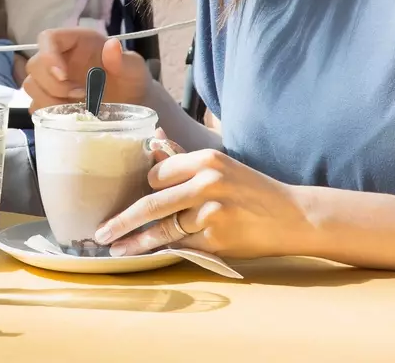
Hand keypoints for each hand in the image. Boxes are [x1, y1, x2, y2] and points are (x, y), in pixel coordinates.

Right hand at [22, 26, 150, 109]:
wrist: (132, 105)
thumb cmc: (132, 81)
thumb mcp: (135, 69)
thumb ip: (124, 59)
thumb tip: (112, 46)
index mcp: (76, 42)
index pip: (48, 38)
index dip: (48, 55)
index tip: (63, 75)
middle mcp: (60, 59)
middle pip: (35, 64)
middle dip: (52, 84)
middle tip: (79, 95)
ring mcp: (53, 81)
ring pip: (31, 86)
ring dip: (48, 100)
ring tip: (76, 108)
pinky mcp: (51, 102)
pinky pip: (35, 106)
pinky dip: (48, 113)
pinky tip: (69, 118)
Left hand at [93, 134, 312, 259]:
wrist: (293, 216)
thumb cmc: (252, 190)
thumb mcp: (220, 166)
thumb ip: (184, 160)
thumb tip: (153, 140)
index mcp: (205, 160)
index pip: (155, 175)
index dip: (142, 188)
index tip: (124, 197)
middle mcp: (207, 183)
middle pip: (151, 204)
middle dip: (122, 220)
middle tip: (101, 232)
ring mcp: (212, 213)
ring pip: (164, 229)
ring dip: (136, 241)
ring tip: (116, 248)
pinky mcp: (219, 238)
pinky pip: (182, 245)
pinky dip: (163, 250)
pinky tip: (146, 255)